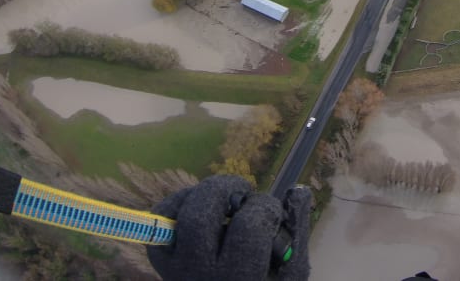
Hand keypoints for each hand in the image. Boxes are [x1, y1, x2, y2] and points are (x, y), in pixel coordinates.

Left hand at [147, 175, 311, 280]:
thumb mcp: (290, 273)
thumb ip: (296, 232)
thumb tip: (298, 190)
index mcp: (240, 278)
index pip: (248, 228)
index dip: (265, 208)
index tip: (272, 213)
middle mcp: (201, 274)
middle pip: (200, 216)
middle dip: (226, 189)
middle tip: (243, 192)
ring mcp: (174, 268)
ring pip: (179, 214)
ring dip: (203, 193)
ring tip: (223, 198)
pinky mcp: (161, 261)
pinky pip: (160, 220)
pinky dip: (179, 203)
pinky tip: (200, 206)